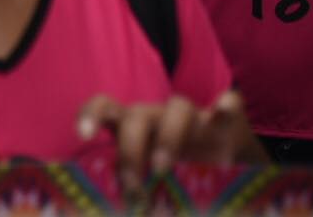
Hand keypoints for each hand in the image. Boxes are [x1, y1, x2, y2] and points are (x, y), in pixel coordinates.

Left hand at [78, 91, 257, 200]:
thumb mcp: (149, 179)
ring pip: (178, 108)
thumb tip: (113, 214)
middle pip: (137, 116)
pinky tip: (222, 110)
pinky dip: (226, 107)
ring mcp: (193, 117)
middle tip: (133, 186)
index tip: (83, 134)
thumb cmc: (175, 170)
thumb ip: (131, 189)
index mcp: (133, 125)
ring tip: (163, 168)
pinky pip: (229, 106)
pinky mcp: (227, 122)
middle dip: (130, 150)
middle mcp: (159, 115)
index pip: (105, 107)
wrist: (227, 157)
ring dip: (169, 137)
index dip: (91, 114)